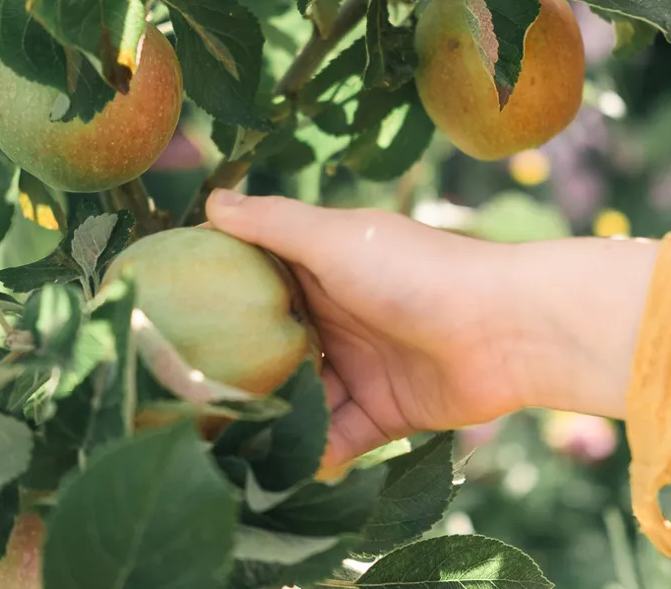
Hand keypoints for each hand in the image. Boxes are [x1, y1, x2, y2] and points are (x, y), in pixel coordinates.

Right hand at [205, 189, 657, 472]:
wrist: (506, 328)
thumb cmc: (416, 270)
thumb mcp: (335, 237)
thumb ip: (273, 224)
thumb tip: (210, 200)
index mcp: (321, 268)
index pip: (256, 284)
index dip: (216, 301)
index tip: (164, 322)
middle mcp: (335, 317)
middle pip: (273, 350)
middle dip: (236, 374)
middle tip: (180, 401)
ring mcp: (358, 366)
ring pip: (300, 400)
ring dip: (270, 421)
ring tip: (219, 445)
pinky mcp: (382, 412)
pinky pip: (336, 437)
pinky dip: (312, 454)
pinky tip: (277, 469)